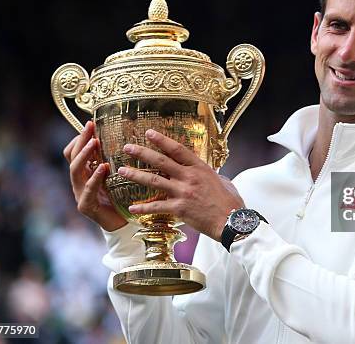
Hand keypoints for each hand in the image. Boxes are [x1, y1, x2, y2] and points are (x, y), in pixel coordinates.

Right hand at [63, 121, 126, 231]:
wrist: (125, 224)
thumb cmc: (123, 197)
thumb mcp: (119, 174)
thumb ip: (116, 159)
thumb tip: (127, 135)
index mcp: (85, 173)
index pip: (73, 152)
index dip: (79, 138)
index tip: (90, 123)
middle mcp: (79, 183)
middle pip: (72, 158)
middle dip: (81, 141)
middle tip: (90, 127)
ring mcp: (80, 195)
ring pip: (75, 171)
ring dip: (85, 155)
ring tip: (94, 144)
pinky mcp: (86, 207)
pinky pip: (87, 190)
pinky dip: (94, 178)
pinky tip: (103, 168)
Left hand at [117, 129, 243, 240]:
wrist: (232, 221)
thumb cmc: (231, 202)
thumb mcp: (223, 181)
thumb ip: (209, 175)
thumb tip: (206, 173)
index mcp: (200, 168)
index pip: (177, 149)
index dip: (162, 140)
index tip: (149, 133)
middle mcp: (189, 177)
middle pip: (161, 161)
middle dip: (142, 152)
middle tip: (128, 147)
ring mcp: (183, 192)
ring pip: (154, 181)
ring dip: (136, 175)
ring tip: (122, 171)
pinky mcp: (179, 209)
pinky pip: (157, 206)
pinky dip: (143, 208)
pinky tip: (132, 208)